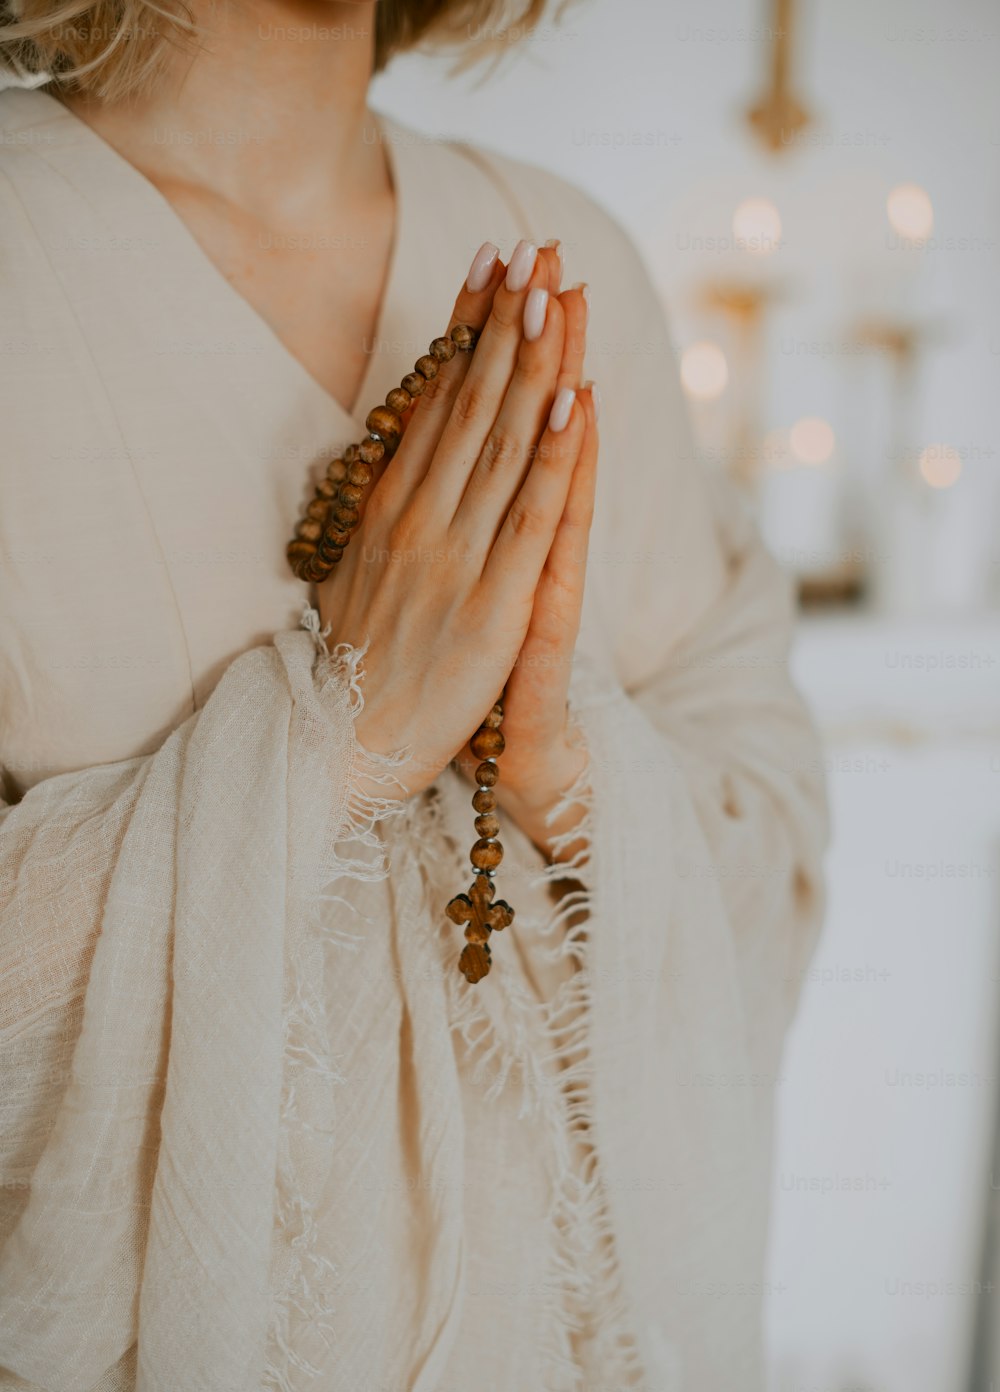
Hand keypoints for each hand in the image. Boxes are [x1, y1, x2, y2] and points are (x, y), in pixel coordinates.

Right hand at [316, 239, 589, 801]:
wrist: (342, 745)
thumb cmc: (353, 664)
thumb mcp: (355, 569)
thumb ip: (382, 510)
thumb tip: (394, 454)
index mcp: (389, 508)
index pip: (435, 398)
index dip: (466, 327)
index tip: (489, 262)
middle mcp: (419, 517)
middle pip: (471, 402)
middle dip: (506, 319)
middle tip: (535, 246)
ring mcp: (456, 556)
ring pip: (503, 443)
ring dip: (533, 362)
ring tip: (557, 290)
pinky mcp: (492, 604)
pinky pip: (528, 516)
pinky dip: (553, 455)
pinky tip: (574, 398)